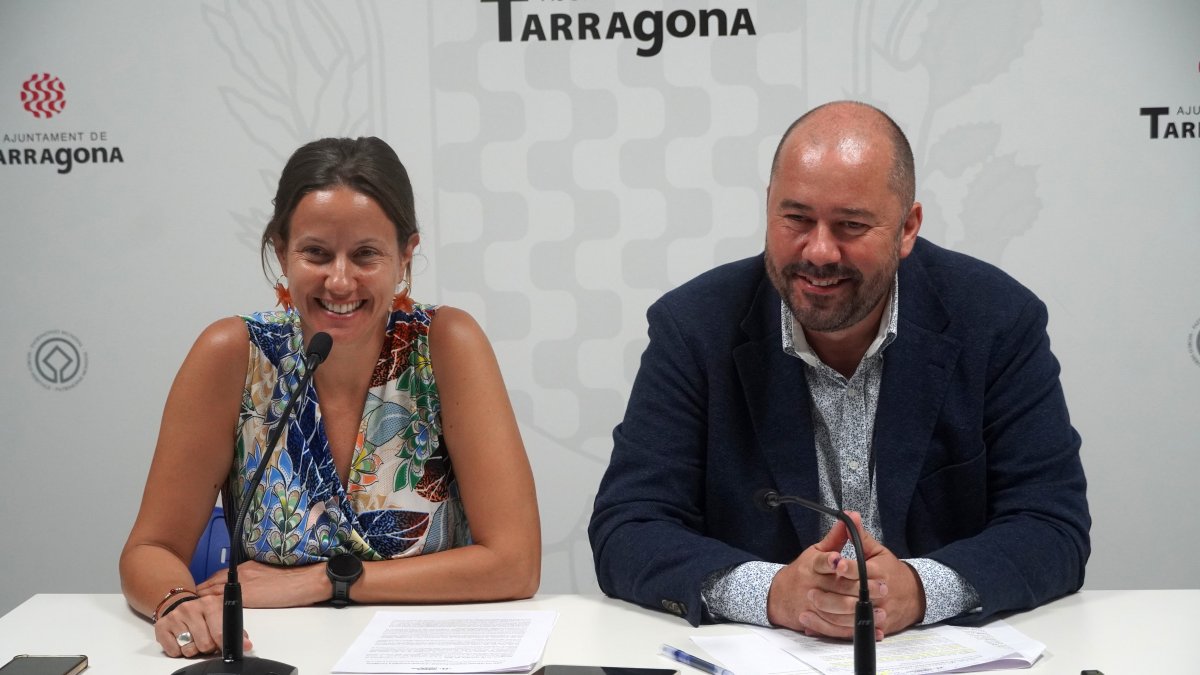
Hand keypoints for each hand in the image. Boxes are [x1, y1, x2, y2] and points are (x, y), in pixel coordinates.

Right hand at [153, 593, 251, 657]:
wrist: (179, 605)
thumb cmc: (205, 614)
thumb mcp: (221, 615)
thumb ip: (234, 629)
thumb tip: (246, 644)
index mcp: (210, 603)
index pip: (220, 630)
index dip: (225, 643)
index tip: (233, 651)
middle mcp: (192, 607)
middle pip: (205, 644)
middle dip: (208, 647)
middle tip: (207, 641)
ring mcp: (175, 616)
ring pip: (189, 649)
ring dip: (193, 649)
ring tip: (194, 638)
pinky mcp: (162, 627)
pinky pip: (174, 651)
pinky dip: (179, 651)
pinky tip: (181, 639)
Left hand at [196, 560, 328, 607]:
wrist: (305, 580)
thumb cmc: (294, 578)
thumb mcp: (270, 574)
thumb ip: (255, 578)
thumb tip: (250, 588)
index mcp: (248, 567)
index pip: (220, 575)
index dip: (207, 584)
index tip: (198, 590)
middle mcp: (242, 573)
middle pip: (212, 582)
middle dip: (199, 591)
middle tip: (188, 599)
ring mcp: (243, 584)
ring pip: (214, 590)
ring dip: (202, 598)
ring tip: (191, 607)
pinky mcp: (248, 596)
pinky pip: (222, 601)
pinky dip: (211, 606)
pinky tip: (205, 612)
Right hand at [767, 512, 886, 639]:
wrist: (779, 596)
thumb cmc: (803, 571)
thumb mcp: (815, 551)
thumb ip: (835, 538)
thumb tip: (849, 517)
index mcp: (810, 566)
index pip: (820, 562)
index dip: (829, 561)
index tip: (840, 560)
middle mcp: (811, 585)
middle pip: (835, 588)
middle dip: (859, 588)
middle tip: (881, 587)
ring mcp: (813, 605)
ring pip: (837, 610)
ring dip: (859, 611)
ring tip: (880, 609)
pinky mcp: (817, 621)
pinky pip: (837, 628)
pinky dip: (855, 629)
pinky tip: (873, 628)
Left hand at [805, 517, 926, 637]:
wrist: (914, 595)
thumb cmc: (891, 571)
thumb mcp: (877, 551)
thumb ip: (860, 536)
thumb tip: (850, 515)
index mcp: (880, 573)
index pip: (862, 570)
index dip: (848, 567)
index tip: (835, 564)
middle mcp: (879, 594)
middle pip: (855, 596)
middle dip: (832, 595)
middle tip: (811, 592)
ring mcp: (878, 612)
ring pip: (851, 617)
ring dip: (829, 614)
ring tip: (809, 608)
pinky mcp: (876, 627)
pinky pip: (852, 631)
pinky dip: (833, 630)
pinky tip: (814, 626)